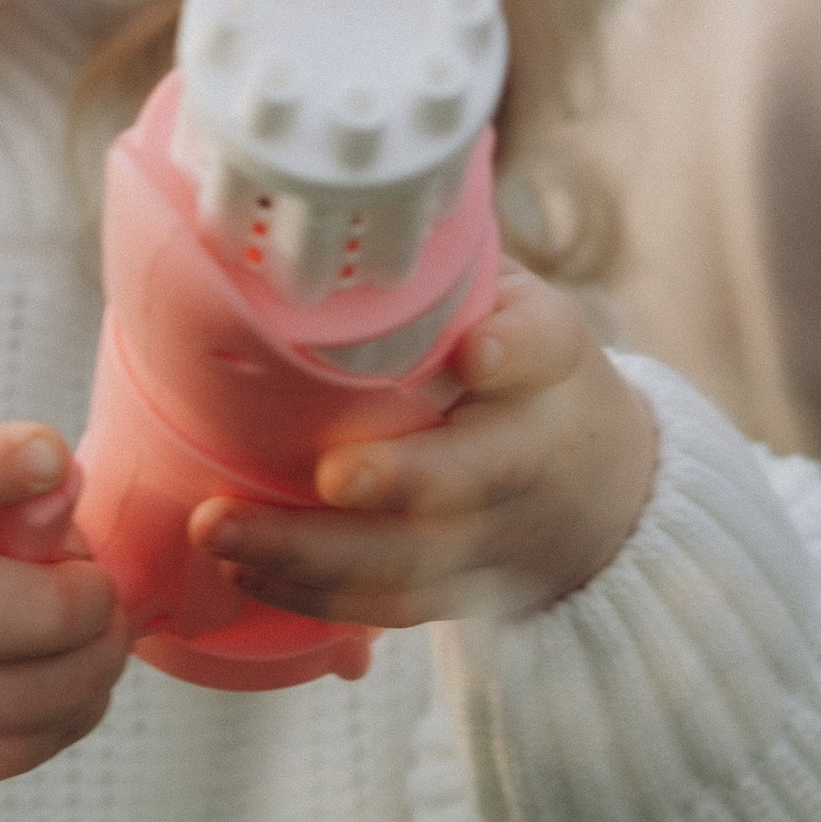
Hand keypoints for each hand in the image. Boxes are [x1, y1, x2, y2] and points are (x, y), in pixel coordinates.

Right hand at [0, 423, 127, 821]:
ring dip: (99, 641)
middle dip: (90, 576)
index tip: (47, 453)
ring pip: (66, 684)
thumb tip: (67, 487)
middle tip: (68, 562)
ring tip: (65, 615)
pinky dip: (80, 698)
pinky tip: (58, 667)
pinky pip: (50, 737)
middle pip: (41, 607)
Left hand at [188, 270, 659, 630]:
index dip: (512, 350)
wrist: (600, 488)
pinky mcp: (461, 591)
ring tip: (220, 530)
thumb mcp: (507, 303)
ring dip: (312, 555)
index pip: (543, 347)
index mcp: (548, 364)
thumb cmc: (518, 371)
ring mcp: (498, 535)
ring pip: (416, 561)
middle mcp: (532, 454)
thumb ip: (436, 275)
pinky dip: (311, 598)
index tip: (477, 351)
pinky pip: (388, 608)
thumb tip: (305, 213)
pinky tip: (241, 571)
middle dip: (400, 479)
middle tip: (325, 474)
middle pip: (474, 477)